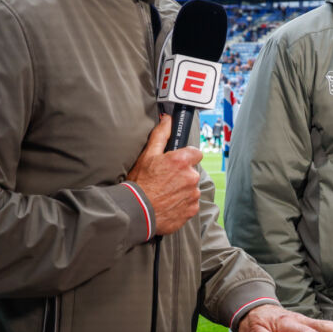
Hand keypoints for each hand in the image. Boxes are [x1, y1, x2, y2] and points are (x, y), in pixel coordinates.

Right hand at [126, 115, 202, 235]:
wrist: (136, 212)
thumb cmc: (140, 183)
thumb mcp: (147, 155)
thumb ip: (161, 135)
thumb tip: (167, 120)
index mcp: (182, 161)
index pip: (196, 153)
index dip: (186, 157)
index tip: (177, 162)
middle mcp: (191, 176)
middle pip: (192, 171)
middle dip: (182, 174)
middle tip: (165, 180)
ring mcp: (193, 194)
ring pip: (192, 188)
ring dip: (182, 190)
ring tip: (165, 193)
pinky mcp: (192, 209)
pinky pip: (190, 203)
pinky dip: (182, 204)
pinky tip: (168, 203)